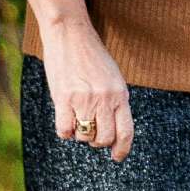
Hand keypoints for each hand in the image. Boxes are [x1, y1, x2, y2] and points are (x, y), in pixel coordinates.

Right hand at [40, 19, 133, 161]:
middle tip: (90, 132)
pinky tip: (64, 120)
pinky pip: (65, 129)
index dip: (122, 149)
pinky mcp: (64, 98)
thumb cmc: (90, 55)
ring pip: (84, 136)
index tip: (116, 157)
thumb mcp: (112, 77)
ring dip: (80, 134)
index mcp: (120, 94)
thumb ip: (114, 100)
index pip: (126, 132)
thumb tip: (112, 127)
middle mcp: (105, 99)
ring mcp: (85, 99)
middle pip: (104, 138)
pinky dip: (64, 131)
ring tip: (76, 120)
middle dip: (97, 141)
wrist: (70, 34)